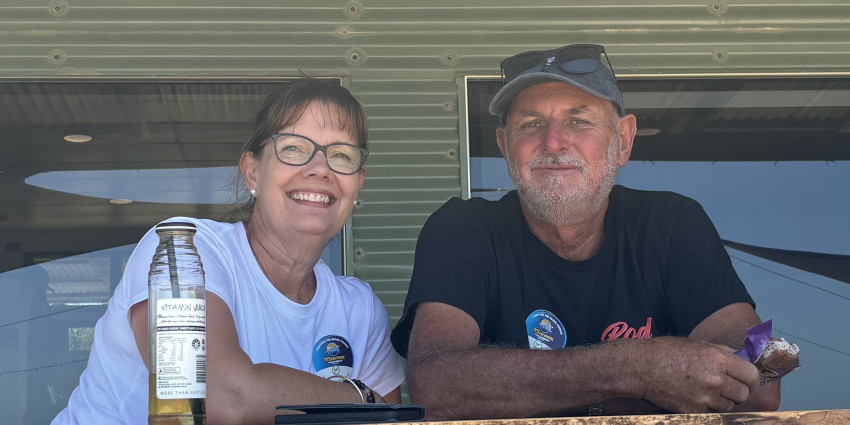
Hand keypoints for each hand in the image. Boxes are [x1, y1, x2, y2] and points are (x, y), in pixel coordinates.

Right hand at [638, 337, 759, 412]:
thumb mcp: (697, 344)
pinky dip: (710, 408)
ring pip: (730, 406)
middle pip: (743, 394)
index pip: (751, 375)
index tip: (748, 380)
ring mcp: (705, 397)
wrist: (641, 367)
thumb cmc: (666, 352)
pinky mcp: (694, 410)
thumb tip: (740, 358)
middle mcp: (715, 379)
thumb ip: (721, 352)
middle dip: (739, 391)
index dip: (752, 379)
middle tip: (730, 388)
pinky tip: (699, 399)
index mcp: (718, 358)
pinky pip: (713, 413)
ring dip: (725, 401)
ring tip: (711, 393)